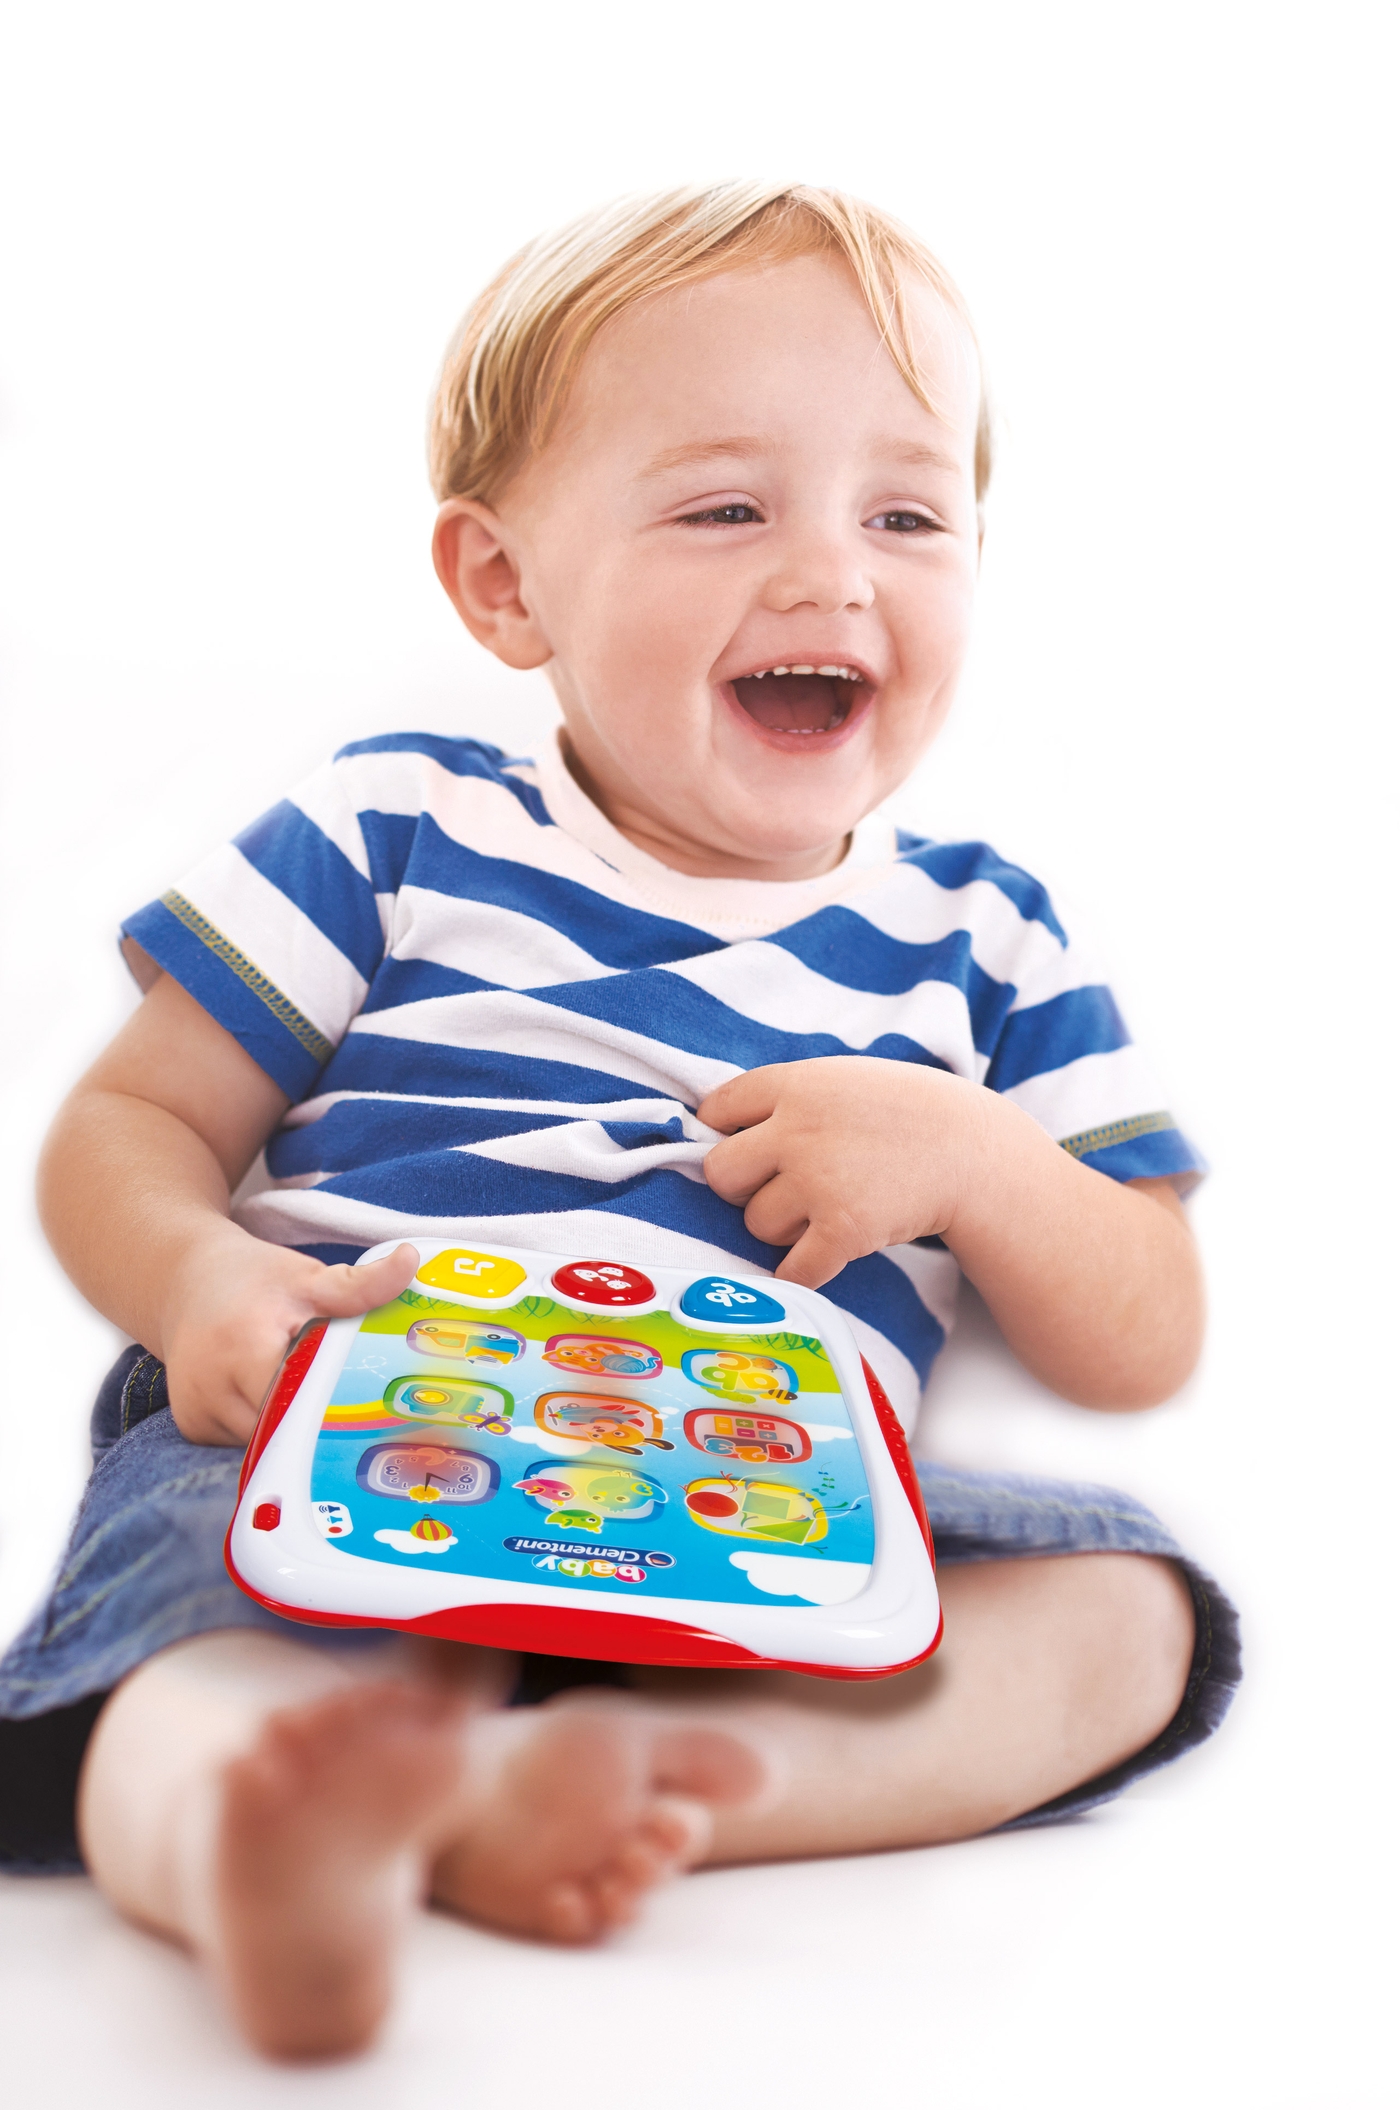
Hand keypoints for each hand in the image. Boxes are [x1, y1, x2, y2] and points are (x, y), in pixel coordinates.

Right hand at [158, 1223, 418, 1444]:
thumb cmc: (252, 1279)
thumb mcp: (306, 1277)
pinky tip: (282, 1405)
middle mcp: (210, 1387)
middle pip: (283, 1429)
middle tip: (359, 1416)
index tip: (370, 1411)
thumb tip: (409, 1264)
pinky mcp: (192, 1426)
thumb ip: (359, 1284)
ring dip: (293, 1429)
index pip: (298, 1400)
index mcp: (242, 1347)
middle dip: (319, 1424)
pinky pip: (244, 1442)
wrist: (185, 1281)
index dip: (334, 1408)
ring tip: (318, 1404)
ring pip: (265, 1443)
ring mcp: (197, 1412)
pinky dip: (269, 1429)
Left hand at [699, 1057, 995, 1287]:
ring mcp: (819, 1182)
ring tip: (827, 1208)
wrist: (972, 1152)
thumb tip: (714, 1126)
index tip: (744, 1147)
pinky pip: (791, 1269)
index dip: (723, 1134)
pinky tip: (823, 1254)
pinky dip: (803, 1270)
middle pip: (721, 1174)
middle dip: (742, 1187)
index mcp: (795, 1085)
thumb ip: (784, 1098)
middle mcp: (798, 1132)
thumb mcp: (841, 1078)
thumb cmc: (903, 1113)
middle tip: (780, 1188)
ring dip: (784, 1226)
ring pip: (757, 1224)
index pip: (718, 1110)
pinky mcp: (843, 1231)